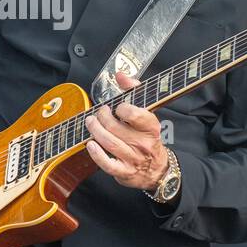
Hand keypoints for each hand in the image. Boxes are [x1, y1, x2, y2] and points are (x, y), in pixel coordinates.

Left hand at [84, 70, 169, 190]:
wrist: (156, 170)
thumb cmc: (147, 137)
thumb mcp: (146, 113)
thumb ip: (134, 91)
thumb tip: (120, 75)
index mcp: (151, 127)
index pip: (136, 114)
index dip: (122, 108)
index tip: (117, 107)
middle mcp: (143, 143)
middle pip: (116, 127)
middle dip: (102, 117)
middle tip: (98, 113)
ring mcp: (133, 158)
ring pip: (109, 142)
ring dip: (95, 130)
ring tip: (90, 122)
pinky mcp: (124, 172)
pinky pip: (107, 164)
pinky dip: (96, 154)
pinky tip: (90, 144)